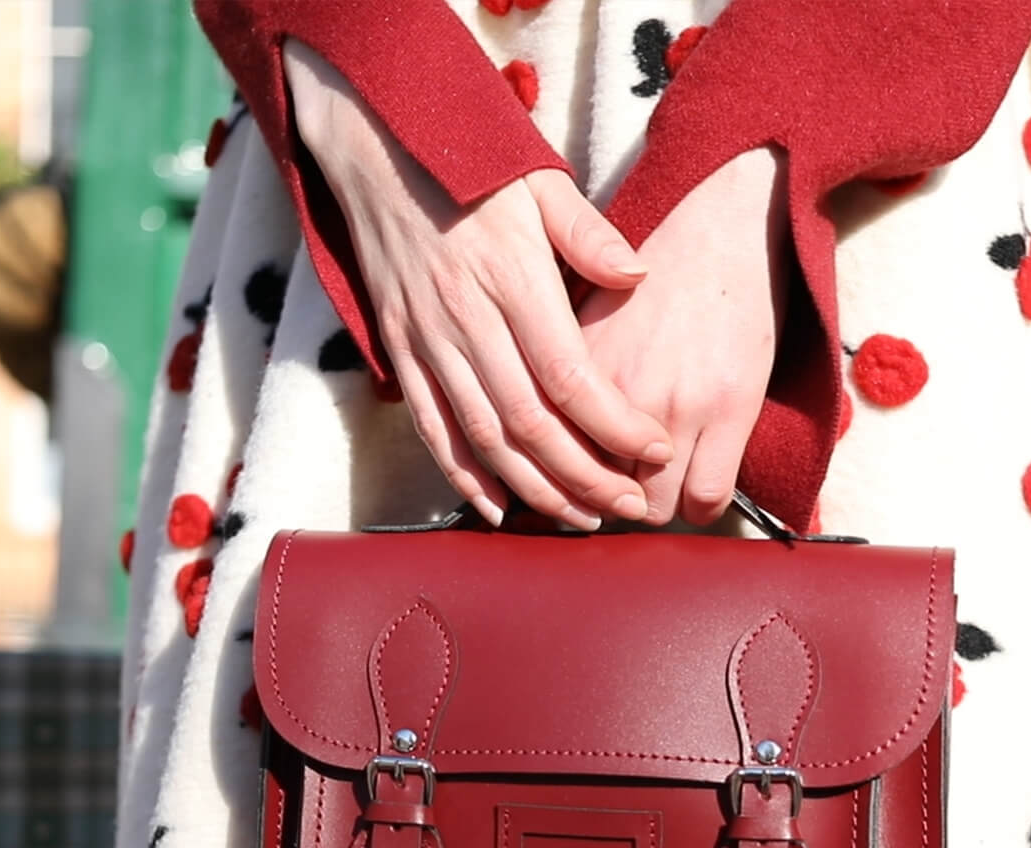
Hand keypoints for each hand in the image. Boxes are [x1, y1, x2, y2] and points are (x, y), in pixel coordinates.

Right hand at [284, 42, 672, 529]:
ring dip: (534, 488)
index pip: (569, 377)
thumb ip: (589, 233)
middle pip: (530, 424)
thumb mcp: (538, 178)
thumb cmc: (467, 161)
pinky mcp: (399, 351)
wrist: (375, 147)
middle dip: (586, 476)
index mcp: (509, 279)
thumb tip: (639, 278)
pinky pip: (431, 428)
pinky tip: (499, 508)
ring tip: (581, 516)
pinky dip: (463, 476)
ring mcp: (426, 341)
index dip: (614, 425)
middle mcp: (464, 320)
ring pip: (483, 438)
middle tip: (631, 505)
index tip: (655, 450)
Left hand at [577, 147, 789, 525]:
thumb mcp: (580, 302)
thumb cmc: (654, 260)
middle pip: (596, 489)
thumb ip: (552, 356)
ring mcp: (675, 405)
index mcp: (575, 363)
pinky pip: (707, 496)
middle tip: (615, 494)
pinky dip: (700, 507)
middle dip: (603, 501)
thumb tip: (522, 403)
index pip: (550, 455)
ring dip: (653, 506)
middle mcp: (620, 390)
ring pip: (652, 504)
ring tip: (656, 491)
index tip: (570, 483)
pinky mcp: (730, 410)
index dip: (558, 479)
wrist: (722, 218)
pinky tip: (697, 491)